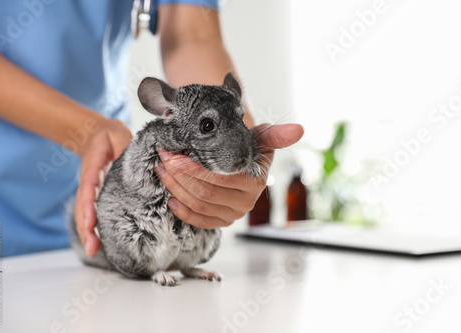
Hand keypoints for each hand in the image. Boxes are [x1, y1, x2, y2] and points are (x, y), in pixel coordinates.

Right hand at [74, 119, 132, 255]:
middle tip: (92, 248)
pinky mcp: (96, 194)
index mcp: (92, 168)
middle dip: (86, 228)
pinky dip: (92, 227)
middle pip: (83, 207)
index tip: (90, 222)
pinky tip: (98, 242)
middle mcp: (89, 181)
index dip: (89, 206)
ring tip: (93, 251)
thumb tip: (135, 160)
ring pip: (84, 213)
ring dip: (87, 232)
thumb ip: (124, 147)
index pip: (89, 188)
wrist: (96, 133)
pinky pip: (91, 212)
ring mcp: (90, 189)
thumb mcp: (118, 135)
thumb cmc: (109, 135)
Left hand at [154, 123, 303, 228]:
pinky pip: (199, 221)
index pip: (217, 177)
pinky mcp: (222, 222)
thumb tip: (299, 130)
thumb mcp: (260, 139)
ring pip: (198, 205)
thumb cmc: (247, 148)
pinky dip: (182, 210)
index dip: (190, 167)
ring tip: (161, 170)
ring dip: (175, 188)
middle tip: (162, 159)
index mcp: (255, 181)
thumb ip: (276, 135)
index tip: (171, 153)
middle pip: (204, 193)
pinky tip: (170, 196)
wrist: (242, 163)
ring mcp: (234, 214)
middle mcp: (246, 202)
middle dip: (177, 176)